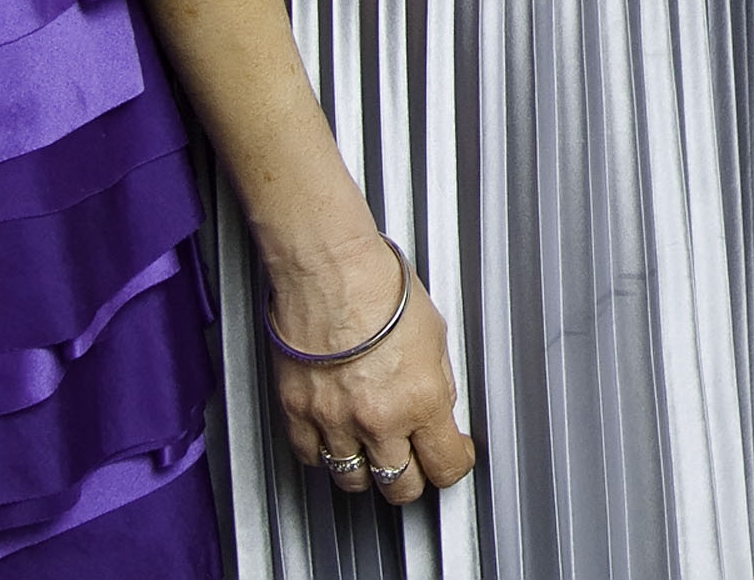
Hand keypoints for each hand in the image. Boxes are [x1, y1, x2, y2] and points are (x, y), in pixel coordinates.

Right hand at [268, 242, 472, 504]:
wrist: (329, 268)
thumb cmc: (380, 287)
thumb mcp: (435, 334)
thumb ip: (438, 383)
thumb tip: (438, 409)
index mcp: (421, 400)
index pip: (446, 466)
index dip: (455, 464)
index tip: (453, 456)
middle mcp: (378, 420)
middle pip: (400, 486)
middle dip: (413, 477)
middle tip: (414, 461)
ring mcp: (334, 422)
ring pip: (353, 481)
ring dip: (367, 469)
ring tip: (373, 449)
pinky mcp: (298, 414)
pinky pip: (311, 457)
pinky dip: (325, 453)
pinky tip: (336, 435)